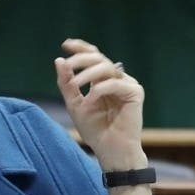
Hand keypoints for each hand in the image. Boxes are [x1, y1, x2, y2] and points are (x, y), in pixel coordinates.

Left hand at [54, 38, 146, 170]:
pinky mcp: (135, 93)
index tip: (66, 44)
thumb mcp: (74, 104)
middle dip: (81, 59)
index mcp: (102, 80)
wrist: (110, 150)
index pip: (94, 57)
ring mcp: (127, 84)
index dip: (81, 48)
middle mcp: (116, 79)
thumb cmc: (95, 130)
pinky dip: (100, 90)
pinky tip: (91, 100)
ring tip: (76, 84)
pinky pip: (115, 83)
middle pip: (99, 58)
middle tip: (68, 65)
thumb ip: (67, 84)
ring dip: (88, 73)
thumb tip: (59, 60)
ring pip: (107, 67)